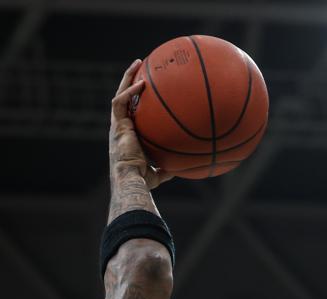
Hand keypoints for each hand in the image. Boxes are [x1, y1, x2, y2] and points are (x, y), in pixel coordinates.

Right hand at [110, 60, 172, 190]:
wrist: (131, 180)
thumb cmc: (143, 180)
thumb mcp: (158, 173)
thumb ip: (167, 168)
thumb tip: (183, 168)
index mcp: (128, 135)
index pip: (131, 111)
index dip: (136, 99)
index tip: (146, 88)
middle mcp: (121, 126)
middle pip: (124, 97)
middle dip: (131, 80)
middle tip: (141, 66)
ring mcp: (118, 124)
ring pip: (120, 94)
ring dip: (127, 77)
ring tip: (137, 63)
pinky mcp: (117, 125)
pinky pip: (120, 102)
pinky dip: (129, 92)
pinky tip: (141, 83)